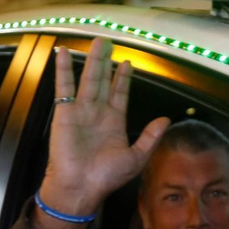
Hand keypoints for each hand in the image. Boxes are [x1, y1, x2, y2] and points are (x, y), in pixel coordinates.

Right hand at [34, 38, 168, 228]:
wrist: (81, 187)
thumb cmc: (106, 177)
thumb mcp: (136, 158)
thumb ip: (150, 138)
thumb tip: (166, 120)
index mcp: (114, 122)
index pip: (120, 93)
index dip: (123, 78)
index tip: (127, 63)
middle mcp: (97, 112)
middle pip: (104, 81)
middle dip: (107, 62)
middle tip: (109, 42)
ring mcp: (81, 110)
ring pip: (88, 79)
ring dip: (92, 60)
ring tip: (98, 41)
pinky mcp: (64, 112)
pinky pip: (63, 87)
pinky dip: (62, 69)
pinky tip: (62, 53)